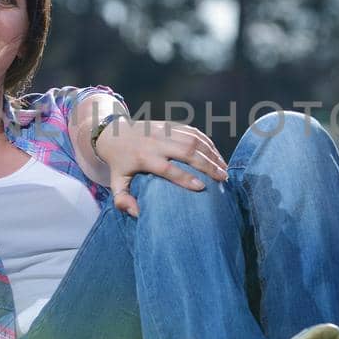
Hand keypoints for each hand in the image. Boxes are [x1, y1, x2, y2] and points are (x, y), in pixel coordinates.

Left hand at [91, 119, 227, 217]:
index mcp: (143, 157)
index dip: (185, 177)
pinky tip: (217, 154)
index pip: (167, 168)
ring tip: (224, 169)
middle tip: (222, 178)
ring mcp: (164, 131)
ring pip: (193, 140)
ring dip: (212, 154)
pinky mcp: (170, 125)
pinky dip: (207, 142)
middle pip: (186, 151)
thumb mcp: (116, 183)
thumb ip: (123, 200)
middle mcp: (155, 142)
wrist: (113, 133)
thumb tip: (138, 214)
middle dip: (207, 165)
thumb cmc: (119, 163)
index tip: (202, 187)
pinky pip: (193, 131)